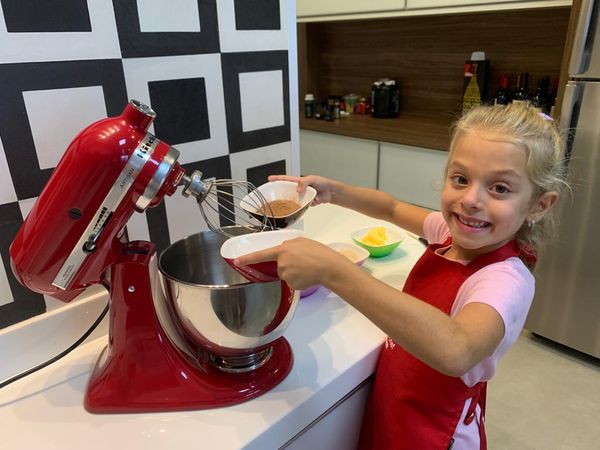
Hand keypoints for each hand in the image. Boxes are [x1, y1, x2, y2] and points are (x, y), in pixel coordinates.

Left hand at [234, 237, 353, 289]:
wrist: (329, 267)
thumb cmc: (317, 251)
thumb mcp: (301, 241)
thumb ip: (288, 245)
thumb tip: (283, 251)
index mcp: (282, 251)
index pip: (261, 255)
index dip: (248, 258)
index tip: (236, 261)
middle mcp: (281, 264)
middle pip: (278, 265)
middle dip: (287, 263)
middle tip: (302, 260)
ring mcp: (286, 276)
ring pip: (286, 274)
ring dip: (294, 272)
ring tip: (307, 267)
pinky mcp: (293, 285)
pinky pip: (292, 282)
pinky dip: (299, 279)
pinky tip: (308, 275)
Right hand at [268, 174, 332, 205]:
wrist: (330, 192)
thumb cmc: (323, 182)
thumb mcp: (313, 179)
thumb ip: (304, 182)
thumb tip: (298, 189)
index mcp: (298, 181)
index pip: (285, 179)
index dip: (277, 179)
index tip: (269, 179)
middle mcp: (298, 189)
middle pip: (286, 191)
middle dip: (280, 193)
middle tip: (272, 196)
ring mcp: (301, 196)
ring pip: (292, 200)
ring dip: (289, 202)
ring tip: (285, 203)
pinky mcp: (305, 203)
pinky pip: (300, 206)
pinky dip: (299, 207)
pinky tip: (298, 207)